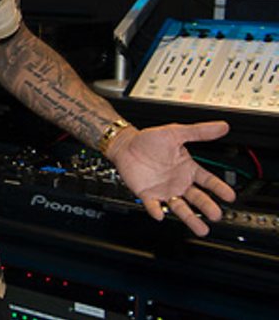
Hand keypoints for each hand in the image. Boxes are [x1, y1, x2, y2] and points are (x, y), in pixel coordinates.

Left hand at [106, 121, 235, 236]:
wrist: (125, 144)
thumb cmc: (149, 140)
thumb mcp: (176, 132)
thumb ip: (199, 132)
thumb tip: (222, 126)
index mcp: (188, 169)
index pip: (209, 181)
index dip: (219, 188)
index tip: (230, 196)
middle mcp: (179, 183)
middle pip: (198, 198)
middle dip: (208, 207)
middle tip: (216, 215)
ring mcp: (164, 190)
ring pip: (180, 208)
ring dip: (190, 218)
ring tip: (201, 229)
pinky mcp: (148, 194)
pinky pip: (153, 205)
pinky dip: (156, 210)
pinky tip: (160, 214)